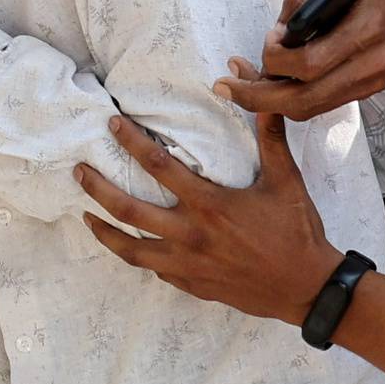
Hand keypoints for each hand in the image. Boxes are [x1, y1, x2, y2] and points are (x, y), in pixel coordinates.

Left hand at [75, 111, 341, 324]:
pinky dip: (136, 256)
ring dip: (104, 230)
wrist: (306, 289)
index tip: (111, 124)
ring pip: (131, 249)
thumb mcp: (286, 179)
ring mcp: (187, 265)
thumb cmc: (296, 231)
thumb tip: (260, 94)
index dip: (131, 141)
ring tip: (85, 215)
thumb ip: (269, 136)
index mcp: (208, 205)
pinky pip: (154, 270)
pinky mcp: (192, 285)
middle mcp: (190, 235)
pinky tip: (128, 245)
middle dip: (98, 188)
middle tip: (78, 170)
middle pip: (128, 209)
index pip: (158, 165)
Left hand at [213, 0, 384, 119]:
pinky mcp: (370, 87)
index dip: (277, 60)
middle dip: (258, 98)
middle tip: (224, 87)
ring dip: (272, 100)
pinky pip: (324, 102)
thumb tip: (279, 33)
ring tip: (243, 83)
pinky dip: (294, 96)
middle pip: (305, 100)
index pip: (311, 65)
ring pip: (312, 107)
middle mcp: (373, 63)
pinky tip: (273, 80)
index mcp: (368, 28)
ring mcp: (374, 80)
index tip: (268, 41)